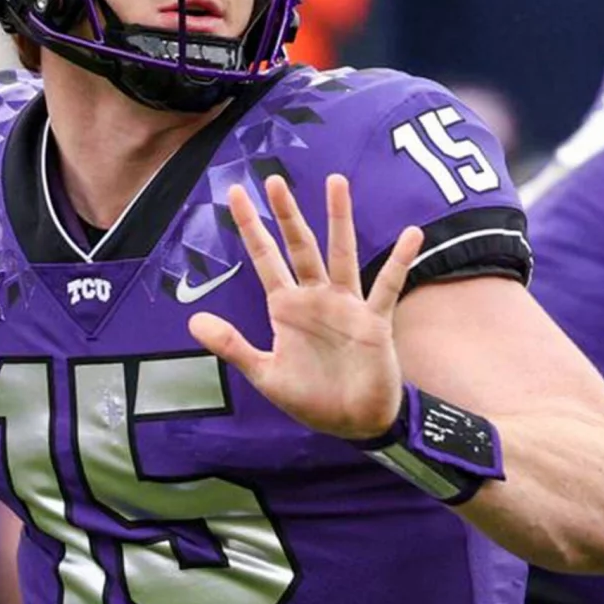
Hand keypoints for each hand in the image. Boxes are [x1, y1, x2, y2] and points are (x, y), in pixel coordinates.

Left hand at [187, 175, 422, 441]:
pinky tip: (411, 234)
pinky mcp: (374, 322)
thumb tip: (192, 321)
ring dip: (338, 219)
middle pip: (299, 246)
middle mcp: (315, 297)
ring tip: (336, 182)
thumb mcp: (264, 374)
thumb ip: (232, 345)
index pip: (265, 258)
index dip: (251, 227)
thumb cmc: (311, 397)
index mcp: (286, 307)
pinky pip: (387, 287)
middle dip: (287, 214)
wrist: (353, 424)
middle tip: (274, 179)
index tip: (236, 193)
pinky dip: (399, 262)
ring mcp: (346, 305)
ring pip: (340, 254)